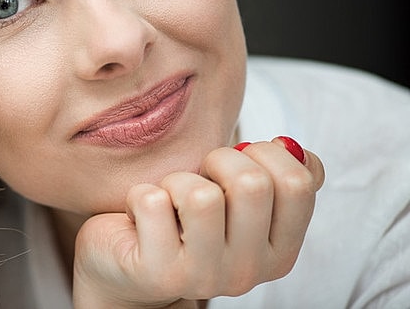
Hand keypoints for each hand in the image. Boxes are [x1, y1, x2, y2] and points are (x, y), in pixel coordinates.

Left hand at [72, 137, 324, 308]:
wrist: (126, 264)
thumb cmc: (185, 218)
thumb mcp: (236, 199)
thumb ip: (275, 176)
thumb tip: (291, 146)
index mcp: (278, 252)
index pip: (298, 182)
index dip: (266, 153)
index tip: (241, 159)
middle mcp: (248, 272)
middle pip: (252, 184)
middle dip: (219, 159)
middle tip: (200, 175)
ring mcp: (204, 278)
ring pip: (201, 196)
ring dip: (177, 181)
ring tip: (169, 199)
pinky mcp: (159, 274)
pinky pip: (153, 202)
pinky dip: (140, 194)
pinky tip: (141, 216)